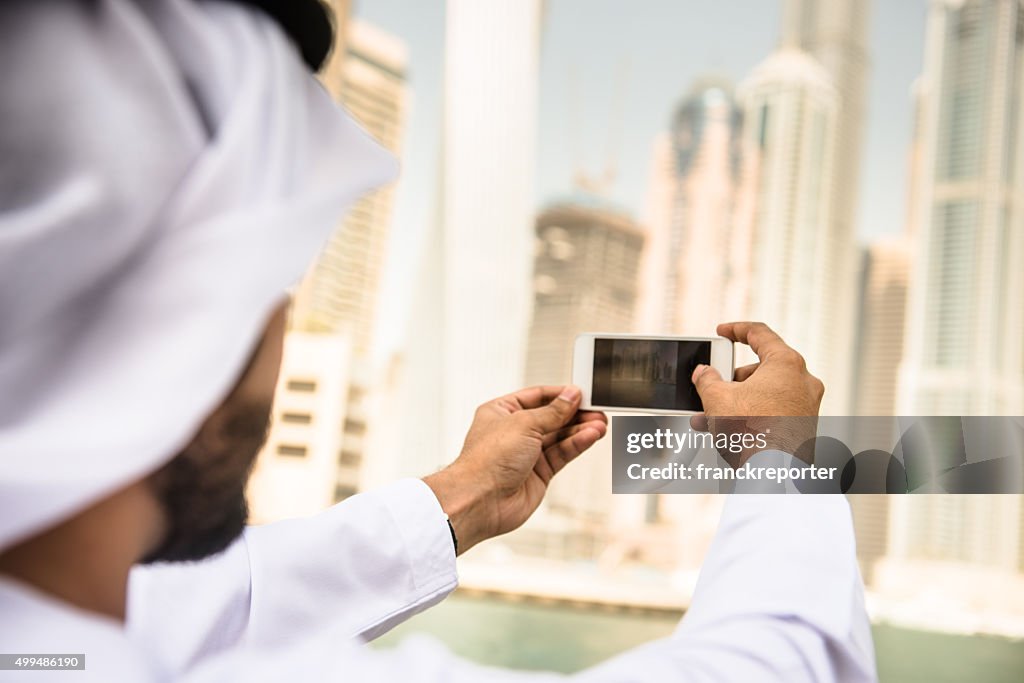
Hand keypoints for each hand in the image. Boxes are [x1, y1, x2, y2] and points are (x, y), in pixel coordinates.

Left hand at [423, 386, 607, 554]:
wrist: (480, 500)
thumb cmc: (487, 460)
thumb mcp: (524, 423)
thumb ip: (553, 411)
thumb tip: (571, 396)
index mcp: (501, 412)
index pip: (537, 397)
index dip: (560, 394)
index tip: (582, 393)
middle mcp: (514, 432)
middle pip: (552, 417)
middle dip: (576, 414)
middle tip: (598, 410)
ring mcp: (527, 454)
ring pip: (560, 437)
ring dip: (581, 430)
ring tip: (601, 424)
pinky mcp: (539, 474)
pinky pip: (561, 454)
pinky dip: (577, 444)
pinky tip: (591, 436)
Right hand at [690, 322, 823, 465]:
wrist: (772, 476)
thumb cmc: (752, 433)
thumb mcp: (717, 398)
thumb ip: (707, 378)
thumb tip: (704, 373)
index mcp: (787, 364)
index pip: (760, 334)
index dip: (735, 329)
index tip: (722, 332)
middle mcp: (803, 382)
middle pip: (761, 368)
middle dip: (731, 378)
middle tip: (712, 385)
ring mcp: (807, 407)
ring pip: (764, 394)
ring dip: (736, 401)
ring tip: (709, 415)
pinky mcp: (804, 428)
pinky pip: (772, 413)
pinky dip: (750, 415)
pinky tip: (724, 430)